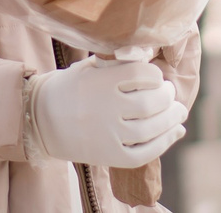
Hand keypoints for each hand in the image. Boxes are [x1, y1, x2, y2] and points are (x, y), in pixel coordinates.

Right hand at [28, 56, 186, 168]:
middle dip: (168, 97)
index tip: (156, 77)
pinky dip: (164, 142)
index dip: (156, 75)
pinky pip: (144, 153)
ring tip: (178, 112)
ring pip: (151, 128)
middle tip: (170, 94)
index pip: (142, 74)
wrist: (42, 120)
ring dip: (171, 119)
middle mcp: (105, 107)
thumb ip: (120, 65)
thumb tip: (160, 75)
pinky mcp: (109, 155)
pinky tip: (173, 132)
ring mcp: (107, 134)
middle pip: (151, 102)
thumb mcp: (90, 68)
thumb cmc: (72, 88)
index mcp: (100, 81)